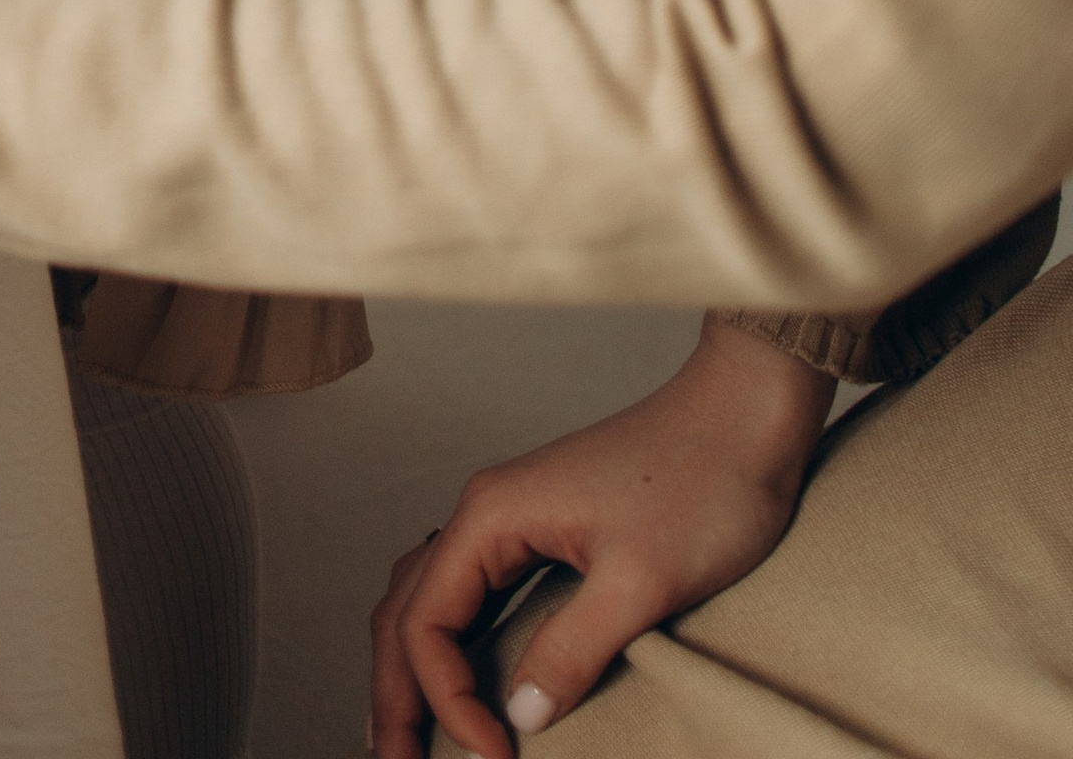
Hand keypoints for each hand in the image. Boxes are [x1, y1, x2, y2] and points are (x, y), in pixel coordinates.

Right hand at [366, 320, 834, 753]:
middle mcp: (487, 512)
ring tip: (408, 731)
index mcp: (493, 516)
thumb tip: (518, 714)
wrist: (743, 414)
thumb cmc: (702, 483)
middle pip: (407, 609)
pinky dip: (447, 639)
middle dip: (395, 690)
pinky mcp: (542, 527)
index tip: (494, 756)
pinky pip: (468, 590)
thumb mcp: (639, 581)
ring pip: (428, 596)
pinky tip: (457, 672)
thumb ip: (571, 650)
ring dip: (410, 665)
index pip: (427, 622)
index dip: (447, 699)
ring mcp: (512, 517)